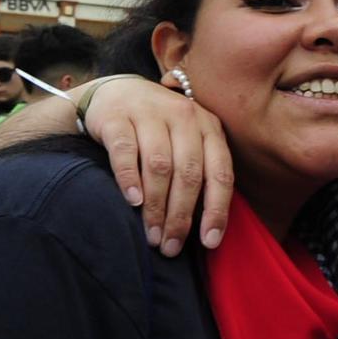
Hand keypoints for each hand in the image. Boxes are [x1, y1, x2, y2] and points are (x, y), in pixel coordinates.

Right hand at [82, 75, 234, 255]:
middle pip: (188, 173)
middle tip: (170, 247)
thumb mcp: (188, 141)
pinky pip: (125, 152)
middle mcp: (183, 116)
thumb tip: (209, 228)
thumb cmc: (159, 129)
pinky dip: (130, 179)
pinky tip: (132, 202)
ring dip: (156, 206)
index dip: (216, 210)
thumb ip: (201, 172)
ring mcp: (150, 113)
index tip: (210, 242)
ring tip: (152, 235)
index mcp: (208, 126)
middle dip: (181, 216)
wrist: (117, 91)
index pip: (220, 172)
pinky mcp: (117, 117)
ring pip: (159, 165)